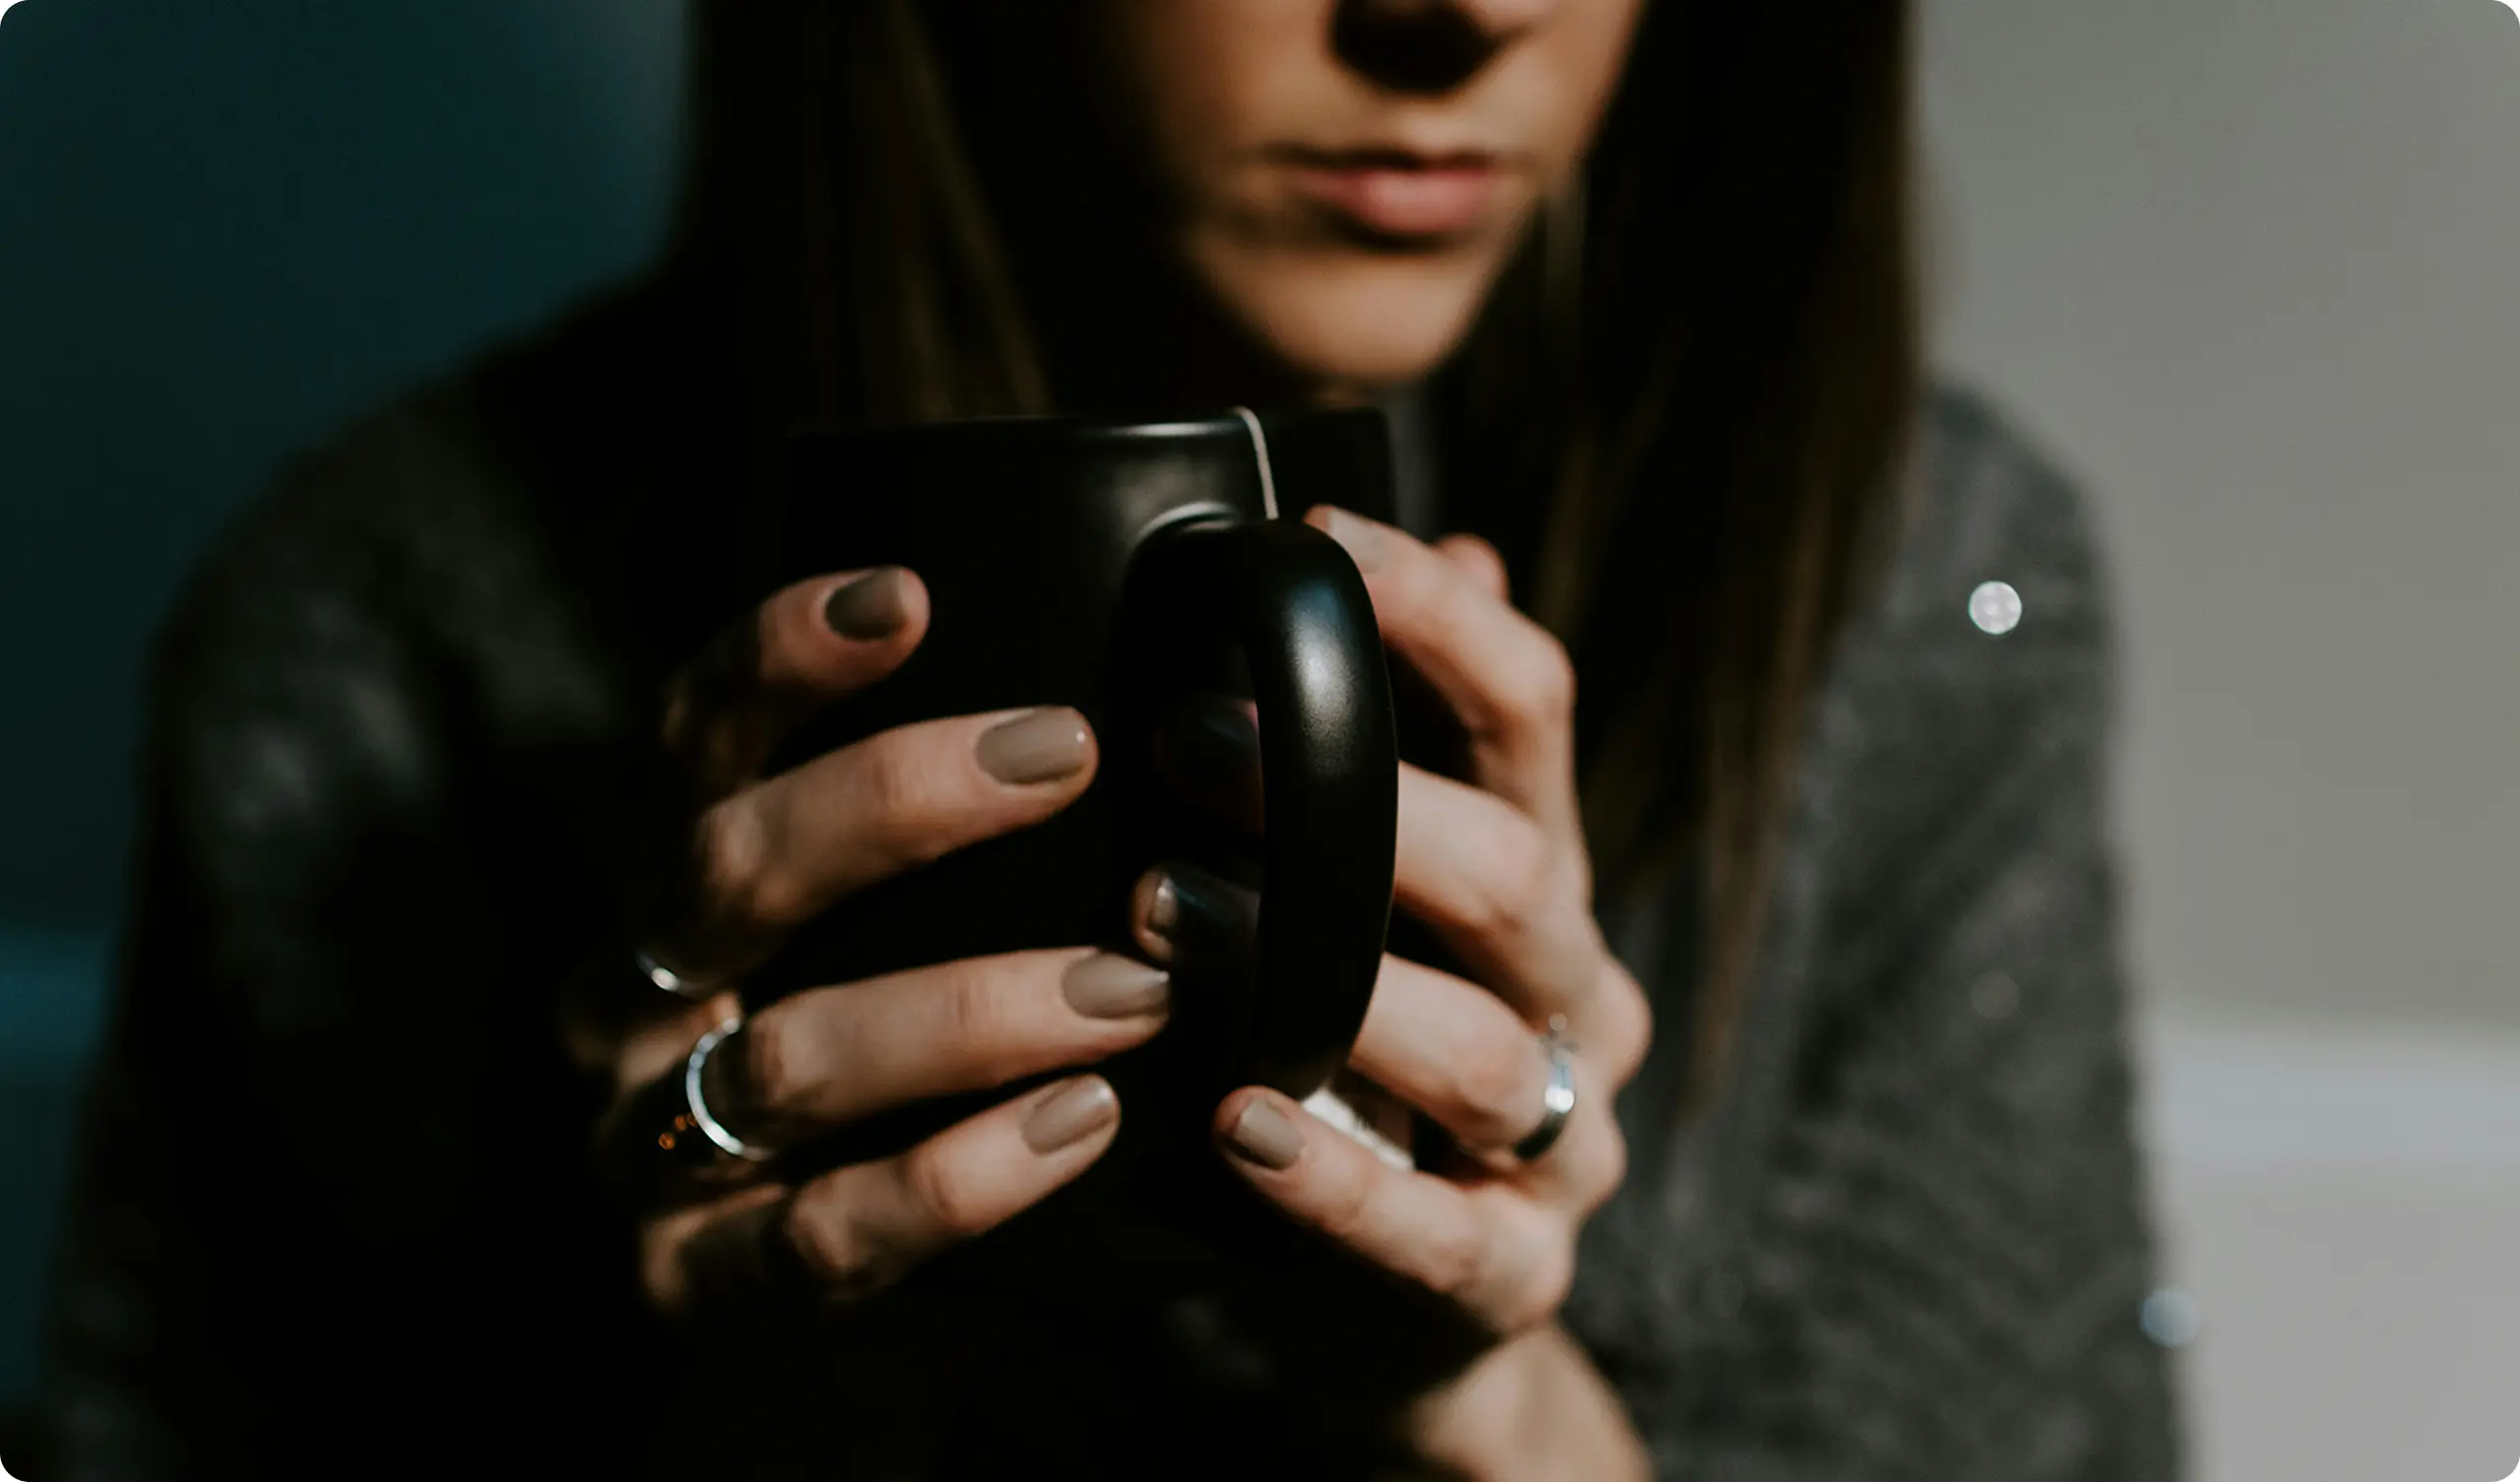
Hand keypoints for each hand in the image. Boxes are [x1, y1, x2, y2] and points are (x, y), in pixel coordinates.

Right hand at [559, 567, 1166, 1319]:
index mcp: (682, 877)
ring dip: (969, 1009)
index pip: (696, 734)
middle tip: (1069, 751)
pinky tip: (1082, 1124)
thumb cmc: (920, 1064)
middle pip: (726, 867)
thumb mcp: (942, 924)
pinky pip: (825, 1229)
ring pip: (785, 1056)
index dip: (779, 655)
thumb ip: (1035, 822)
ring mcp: (646, 1144)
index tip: (909, 593)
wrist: (840, 1305)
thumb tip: (1262, 663)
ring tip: (1135, 985)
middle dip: (896, 798)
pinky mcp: (699, 1281)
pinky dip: (960, 1176)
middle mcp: (633, 991)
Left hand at [1139, 508, 1651, 1457]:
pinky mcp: (1508, 1273)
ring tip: (1165, 920)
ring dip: (1328, 982)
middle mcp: (1573, 992)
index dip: (1441, 614)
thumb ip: (1383, 745)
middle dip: (1361, 803)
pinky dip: (1339, 1181)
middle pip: (1521, 872)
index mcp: (1537, 874)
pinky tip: (1236, 1121)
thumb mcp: (1374, 901)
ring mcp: (1559, 1143)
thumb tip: (1428, 535)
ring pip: (1484, 1052)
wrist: (1414, 1314)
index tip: (1314, 534)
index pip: (1535, 711)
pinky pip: (1439, 1232)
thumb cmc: (1361, 1060)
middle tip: (1187, 743)